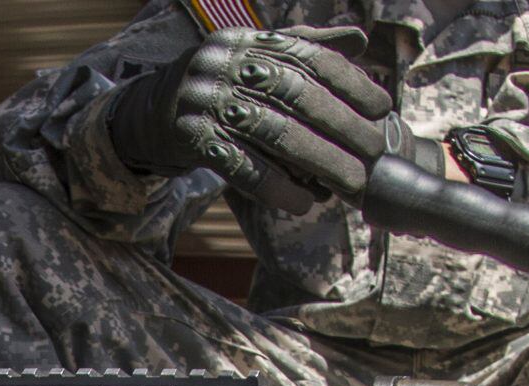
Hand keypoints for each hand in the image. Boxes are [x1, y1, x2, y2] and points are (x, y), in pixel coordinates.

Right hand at [108, 27, 391, 211]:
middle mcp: (224, 64)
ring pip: (274, 133)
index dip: (350, 82)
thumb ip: (303, 49)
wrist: (146, 116)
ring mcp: (204, 100)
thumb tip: (358, 39)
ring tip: (350, 184)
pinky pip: (240, 165)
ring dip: (319, 163)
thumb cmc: (215, 91)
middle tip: (374, 152)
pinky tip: (302, 203)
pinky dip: (275, 186)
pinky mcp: (189, 138)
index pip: (308, 57)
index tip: (382, 107)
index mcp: (247, 41)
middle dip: (342, 127)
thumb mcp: (253, 60)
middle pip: (297, 96)